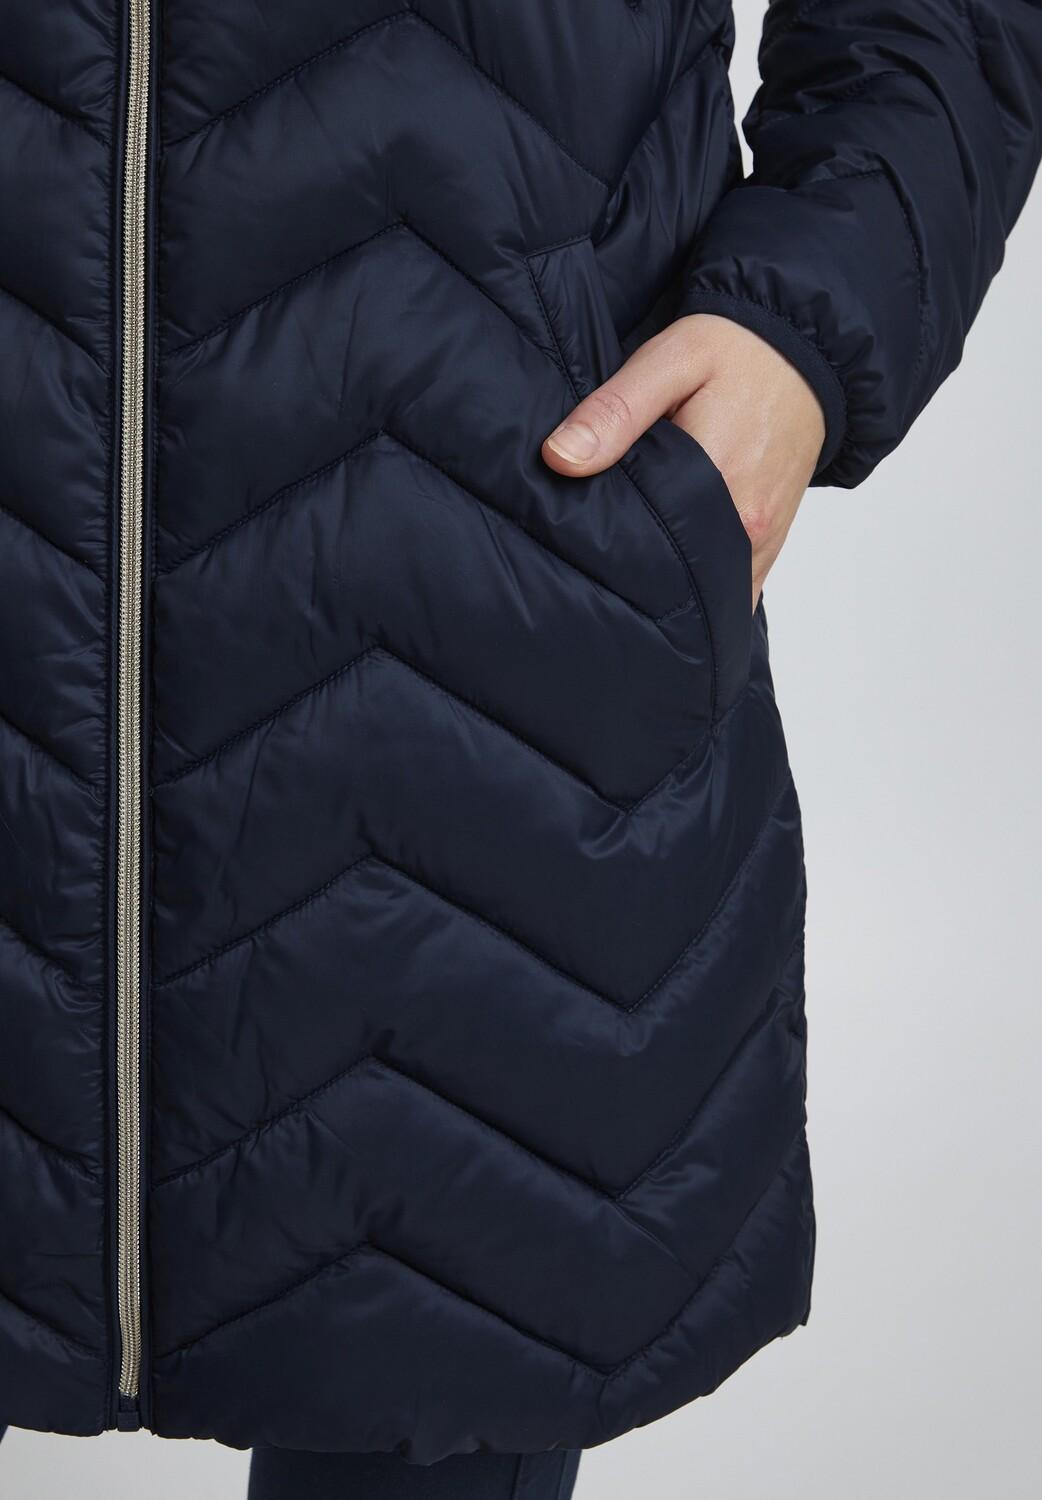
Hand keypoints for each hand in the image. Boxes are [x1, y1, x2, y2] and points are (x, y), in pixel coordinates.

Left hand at [541, 314, 825, 610]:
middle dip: (633, 572)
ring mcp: (763, 542)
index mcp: (717, 483)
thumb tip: (559, 459)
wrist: (805, 352)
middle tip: (595, 551)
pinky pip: (732, 588)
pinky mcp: (770, 545)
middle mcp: (746, 526)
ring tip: (630, 559)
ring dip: (668, 582)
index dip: (604, 550)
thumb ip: (615, 411)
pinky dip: (700, 584)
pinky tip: (669, 567)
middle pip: (674, 576)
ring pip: (705, 589)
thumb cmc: (737, 352)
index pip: (644, 545)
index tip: (576, 539)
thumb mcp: (668, 361)